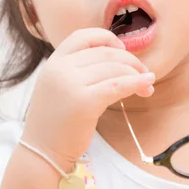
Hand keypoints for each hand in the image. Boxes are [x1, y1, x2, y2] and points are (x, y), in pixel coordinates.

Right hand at [21, 28, 154, 170]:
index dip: (107, 38)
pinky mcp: (84, 102)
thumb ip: (76, 70)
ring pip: (114, 68)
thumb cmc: (55, 123)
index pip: (83, 36)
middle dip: (130, 60)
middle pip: (105, 53)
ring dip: (137, 74)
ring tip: (147, 85)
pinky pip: (118, 85)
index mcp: (53, 62)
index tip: (122, 50)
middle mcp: (60, 68)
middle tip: (144, 73)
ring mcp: (70, 84)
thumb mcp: (58, 86)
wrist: (41, 153)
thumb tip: (116, 58)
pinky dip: (136, 83)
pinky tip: (147, 85)